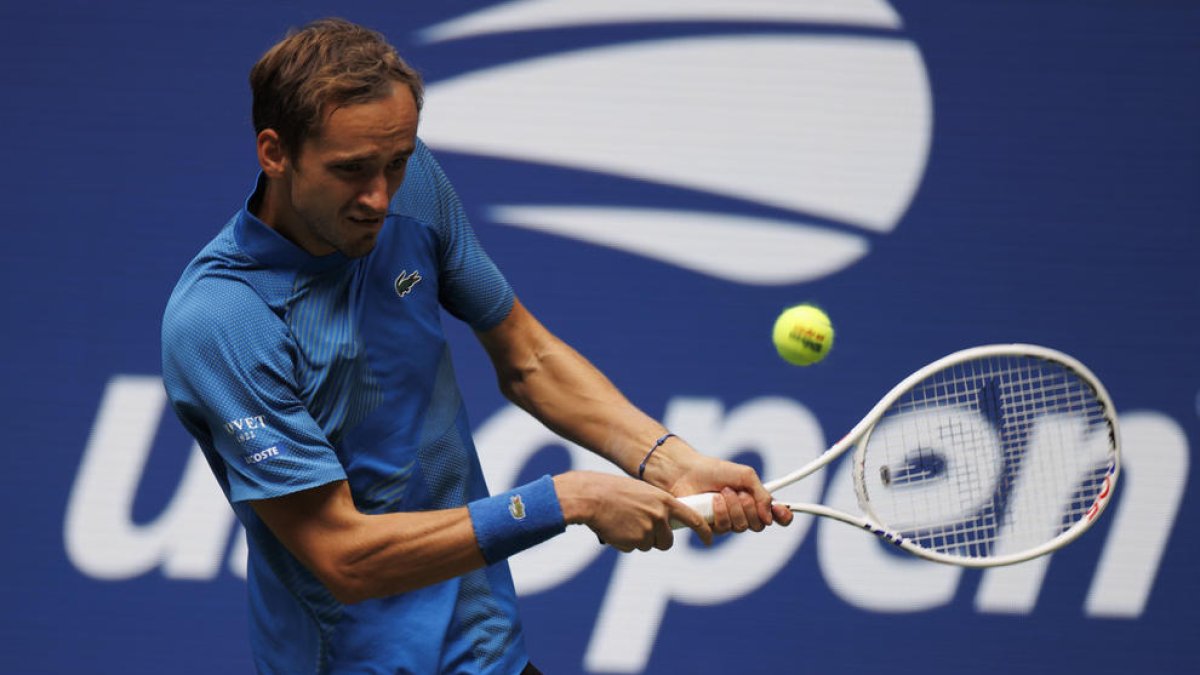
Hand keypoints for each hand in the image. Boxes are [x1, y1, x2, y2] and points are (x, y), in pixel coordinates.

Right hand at [554, 471, 712, 550]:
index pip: (692, 519)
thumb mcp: (643, 492)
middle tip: (640, 529)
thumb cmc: (614, 491)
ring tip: (622, 522)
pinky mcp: (634, 542)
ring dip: (637, 540)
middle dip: (657, 540)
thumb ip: (656, 507)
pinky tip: (615, 527)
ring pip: (648, 545)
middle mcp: (660, 516)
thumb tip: (663, 525)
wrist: (592, 497)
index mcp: (664, 501)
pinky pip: (632, 548)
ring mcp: (648, 530)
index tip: (709, 540)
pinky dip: (624, 542)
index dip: (703, 531)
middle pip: (667, 541)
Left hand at [654, 446, 793, 534]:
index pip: (775, 515)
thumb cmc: (715, 470)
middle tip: (739, 493)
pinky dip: (720, 513)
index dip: (782, 517)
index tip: (782, 512)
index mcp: (754, 499)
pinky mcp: (711, 527)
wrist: (686, 472)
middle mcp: (743, 513)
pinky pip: (723, 529)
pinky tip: (713, 501)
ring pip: (741, 528)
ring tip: (722, 493)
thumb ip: (762, 494)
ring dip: (733, 508)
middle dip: (750, 508)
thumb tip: (769, 518)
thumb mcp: (745, 476)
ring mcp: (728, 521)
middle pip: (759, 525)